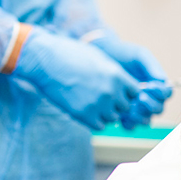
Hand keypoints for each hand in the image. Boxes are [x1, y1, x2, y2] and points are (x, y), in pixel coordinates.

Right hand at [15, 27, 138, 129]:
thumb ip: (114, 72)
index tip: (116, 90)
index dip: (126, 92)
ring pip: (113, 118)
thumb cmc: (69, 54)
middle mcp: (110, 91)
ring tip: (91, 102)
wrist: (45, 60)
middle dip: (116, 104)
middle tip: (101, 97)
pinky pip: (99, 126)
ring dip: (105, 113)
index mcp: (117, 75)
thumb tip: (124, 84)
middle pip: (125, 107)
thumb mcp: (98, 57)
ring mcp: (97, 104)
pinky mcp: (82, 114)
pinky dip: (94, 120)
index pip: (135, 93)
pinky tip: (84, 109)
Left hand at [91, 37, 172, 126]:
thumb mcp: (139, 56)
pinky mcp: (121, 112)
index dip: (161, 93)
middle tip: (140, 98)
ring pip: (145, 120)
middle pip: (158, 109)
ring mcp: (135, 106)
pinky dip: (128, 123)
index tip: (151, 86)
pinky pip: (130, 124)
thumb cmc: (122, 53)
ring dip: (141, 117)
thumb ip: (152, 66)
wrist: (101, 54)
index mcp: (156, 84)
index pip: (166, 94)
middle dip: (150, 106)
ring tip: (131, 108)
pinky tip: (122, 116)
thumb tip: (162, 81)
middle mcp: (148, 97)